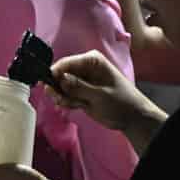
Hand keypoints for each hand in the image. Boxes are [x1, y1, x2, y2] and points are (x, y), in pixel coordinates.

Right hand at [49, 51, 167, 136]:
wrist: (132, 118)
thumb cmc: (122, 102)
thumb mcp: (100, 95)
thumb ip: (78, 86)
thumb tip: (59, 79)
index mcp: (92, 61)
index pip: (66, 63)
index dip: (54, 73)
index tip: (46, 85)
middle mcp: (84, 67)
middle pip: (59, 74)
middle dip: (58, 88)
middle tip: (62, 100)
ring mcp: (81, 80)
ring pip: (59, 86)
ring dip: (63, 97)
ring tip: (75, 104)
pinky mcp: (79, 91)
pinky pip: (64, 95)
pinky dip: (67, 102)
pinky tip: (77, 106)